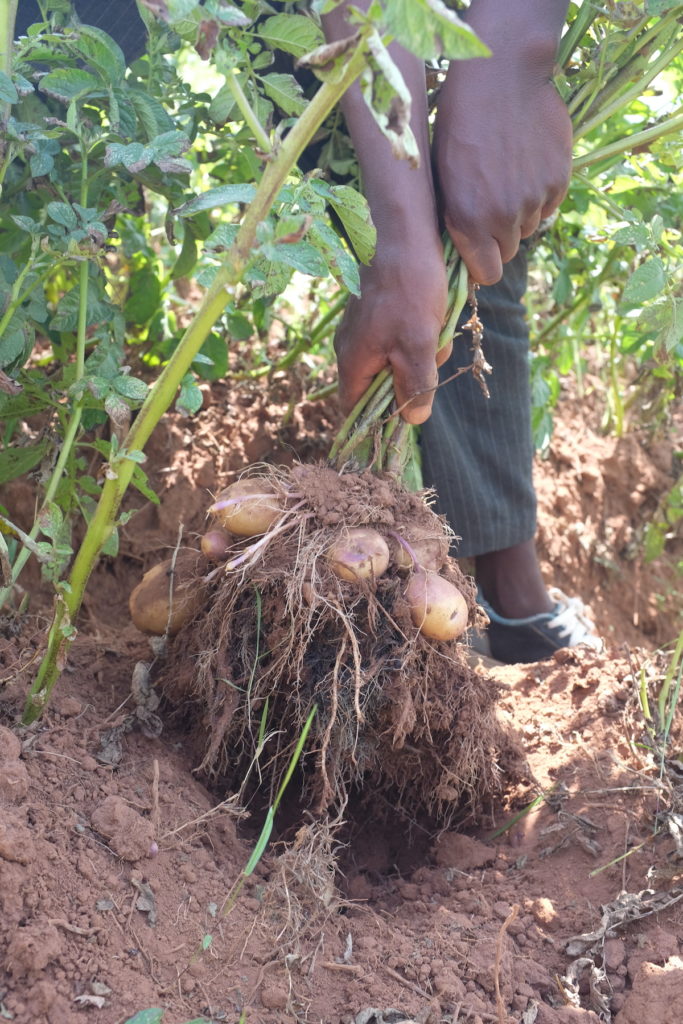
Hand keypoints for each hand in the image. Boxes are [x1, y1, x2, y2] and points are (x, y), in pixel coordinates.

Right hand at [334, 236, 449, 424]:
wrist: (403, 234)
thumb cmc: (408, 290)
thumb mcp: (418, 345)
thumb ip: (415, 386)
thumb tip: (414, 420)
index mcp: (353, 362)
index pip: (355, 410)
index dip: (378, 423)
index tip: (406, 419)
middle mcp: (352, 349)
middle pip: (382, 387)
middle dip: (413, 380)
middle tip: (432, 359)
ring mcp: (365, 330)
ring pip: (398, 361)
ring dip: (422, 354)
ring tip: (436, 330)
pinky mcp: (379, 313)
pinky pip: (401, 338)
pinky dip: (421, 334)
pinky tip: (434, 316)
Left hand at [434, 35, 571, 284]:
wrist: (501, 76)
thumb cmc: (457, 123)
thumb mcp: (441, 176)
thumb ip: (454, 218)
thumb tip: (463, 250)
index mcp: (468, 220)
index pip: (487, 273)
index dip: (482, 264)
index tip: (479, 251)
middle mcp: (503, 217)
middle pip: (507, 253)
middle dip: (499, 237)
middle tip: (490, 205)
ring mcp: (534, 199)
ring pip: (528, 228)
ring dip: (519, 214)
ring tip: (507, 176)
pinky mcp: (559, 181)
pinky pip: (549, 205)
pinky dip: (540, 193)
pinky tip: (526, 164)